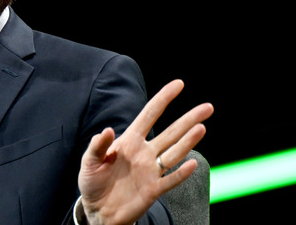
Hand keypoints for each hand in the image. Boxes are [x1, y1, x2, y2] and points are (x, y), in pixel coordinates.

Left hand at [77, 79, 213, 224]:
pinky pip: (170, 179)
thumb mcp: (88, 161)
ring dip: (188, 141)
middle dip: (188, 119)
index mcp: (129, 141)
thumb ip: (97, 145)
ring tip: (201, 127)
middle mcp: (144, 153)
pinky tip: (192, 163)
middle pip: (171, 132)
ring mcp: (150, 171)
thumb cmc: (92, 182)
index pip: (149, 115)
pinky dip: (181, 173)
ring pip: (174, 153)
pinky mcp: (153, 190)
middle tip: (207, 108)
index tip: (179, 84)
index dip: (163, 99)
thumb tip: (107, 130)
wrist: (98, 211)